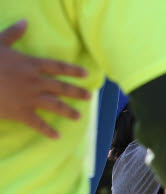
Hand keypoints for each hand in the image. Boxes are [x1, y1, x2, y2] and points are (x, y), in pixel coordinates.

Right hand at [0, 20, 89, 138]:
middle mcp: (36, 82)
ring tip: (78, 117)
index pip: (58, 67)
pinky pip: (38, 124)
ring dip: (68, 112)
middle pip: (62, 88)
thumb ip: (13, 33)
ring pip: (56, 106)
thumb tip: (25, 22)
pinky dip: (48, 131)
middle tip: (89, 97)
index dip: (73, 70)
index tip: (86, 74)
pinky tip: (57, 137)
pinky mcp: (22, 113)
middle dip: (77, 92)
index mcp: (31, 64)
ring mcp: (30, 98)